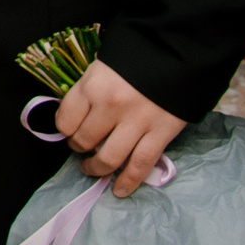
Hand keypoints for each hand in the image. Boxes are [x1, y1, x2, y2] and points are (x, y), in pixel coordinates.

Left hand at [54, 60, 187, 196]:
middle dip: (79, 148)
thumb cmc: (136, 59)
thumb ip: (87, 92)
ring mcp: (136, 122)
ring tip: (92, 169)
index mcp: (93, 86)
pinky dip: (129, 182)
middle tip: (81, 148)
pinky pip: (140, 164)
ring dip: (97, 168)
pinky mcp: (160, 134)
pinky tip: (120, 190)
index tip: (69, 130)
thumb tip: (75, 119)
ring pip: (109, 158)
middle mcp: (111, 106)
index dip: (65, 129)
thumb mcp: (102, 67)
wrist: (179, 54)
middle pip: (84, 141)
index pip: (65, 120)